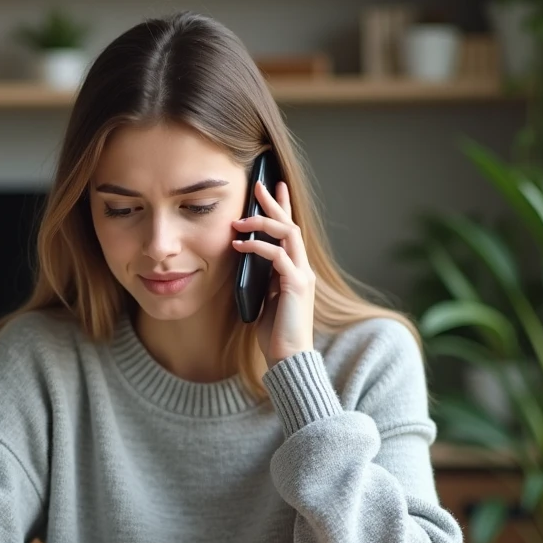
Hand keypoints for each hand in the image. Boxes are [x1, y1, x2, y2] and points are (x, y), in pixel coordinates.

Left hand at [232, 181, 315, 367]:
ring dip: (263, 222)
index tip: (273, 189)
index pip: (290, 233)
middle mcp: (302, 269)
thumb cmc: (275, 333)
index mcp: (295, 271)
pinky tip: (239, 245)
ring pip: (287, 234)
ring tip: (240, 219)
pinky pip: (277, 256)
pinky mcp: (295, 285)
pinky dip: (257, 247)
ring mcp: (301, 276)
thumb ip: (261, 279)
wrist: (288, 358)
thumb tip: (244, 260)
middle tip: (258, 184)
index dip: (282, 209)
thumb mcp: (264, 299)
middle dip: (274, 203)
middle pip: (290, 226)